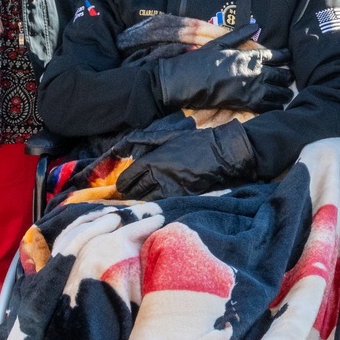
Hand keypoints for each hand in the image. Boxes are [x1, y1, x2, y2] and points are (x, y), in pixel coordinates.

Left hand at [115, 121, 256, 199]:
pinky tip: (155, 202)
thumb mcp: (167, 136)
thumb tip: (122, 145)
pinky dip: (157, 204)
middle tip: (127, 195)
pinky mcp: (181, 196)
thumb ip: (143, 139)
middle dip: (129, 194)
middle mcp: (157, 175)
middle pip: (136, 191)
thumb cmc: (192, 142)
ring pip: (147, 200)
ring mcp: (169, 188)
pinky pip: (163, 203)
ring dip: (141, 201)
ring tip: (139, 200)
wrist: (218, 153)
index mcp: (152, 160)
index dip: (123, 183)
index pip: (129, 176)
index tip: (121, 186)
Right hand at [153, 41, 292, 112]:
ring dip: (284, 92)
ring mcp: (250, 90)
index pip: (275, 55)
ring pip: (278, 93)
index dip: (285, 56)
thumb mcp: (219, 43)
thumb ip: (239, 35)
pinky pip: (267, 107)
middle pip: (281, 75)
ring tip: (286, 93)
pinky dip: (274, 106)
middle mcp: (253, 73)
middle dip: (288, 76)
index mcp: (248, 56)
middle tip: (291, 76)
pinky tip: (276, 105)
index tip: (290, 56)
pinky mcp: (244, 104)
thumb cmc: (199, 61)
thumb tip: (256, 25)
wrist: (184, 82)